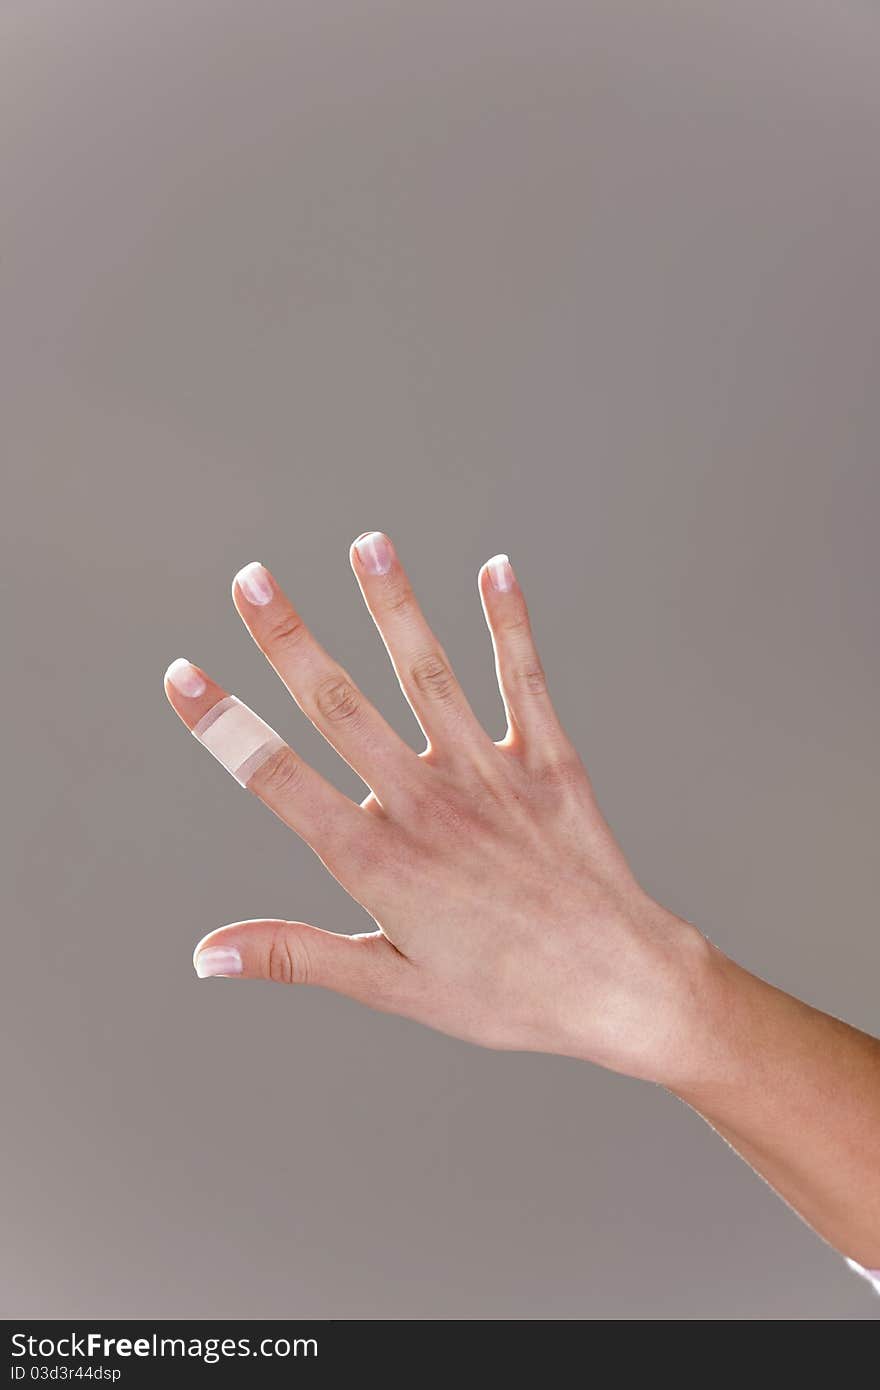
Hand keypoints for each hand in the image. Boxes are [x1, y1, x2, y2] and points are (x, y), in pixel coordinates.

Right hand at [165, 532, 711, 1084]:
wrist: (622, 987)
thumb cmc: (505, 996)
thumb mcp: (392, 987)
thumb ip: (297, 955)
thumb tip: (206, 954)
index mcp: (379, 861)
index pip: (280, 780)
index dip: (224, 726)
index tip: (182, 674)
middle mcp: (427, 804)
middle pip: (341, 707)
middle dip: (289, 639)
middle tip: (250, 579)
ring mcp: (490, 776)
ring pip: (429, 674)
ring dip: (394, 606)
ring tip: (368, 545)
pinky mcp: (548, 762)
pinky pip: (525, 681)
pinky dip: (510, 624)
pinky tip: (496, 570)